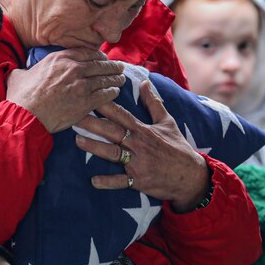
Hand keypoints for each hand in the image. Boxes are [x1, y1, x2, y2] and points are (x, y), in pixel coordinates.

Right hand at [6, 48, 124, 132]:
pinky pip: (105, 94)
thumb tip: (19, 71)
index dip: (97, 55)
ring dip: (115, 79)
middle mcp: (73, 68)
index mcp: (59, 59)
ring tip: (121, 79)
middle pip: (99, 64)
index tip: (103, 58)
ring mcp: (81, 85)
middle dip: (111, 66)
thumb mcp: (19, 75)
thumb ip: (24, 70)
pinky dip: (112, 92)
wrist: (26, 115)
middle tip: (119, 67)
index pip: (85, 52)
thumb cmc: (21, 97)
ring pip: (105, 79)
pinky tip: (115, 92)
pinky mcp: (86, 101)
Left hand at [74, 80, 210, 211]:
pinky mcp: (139, 180)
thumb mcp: (167, 122)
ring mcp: (138, 163)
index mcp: (144, 130)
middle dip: (92, 124)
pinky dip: (108, 181)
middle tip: (74, 117)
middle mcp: (139, 145)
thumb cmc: (177, 147)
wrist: (190, 176)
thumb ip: (153, 102)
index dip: (105, 106)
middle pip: (112, 132)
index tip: (90, 97)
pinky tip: (94, 180)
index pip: (121, 115)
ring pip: (113, 153)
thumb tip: (144, 82)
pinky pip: (121, 181)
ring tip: (78, 141)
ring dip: (95, 148)